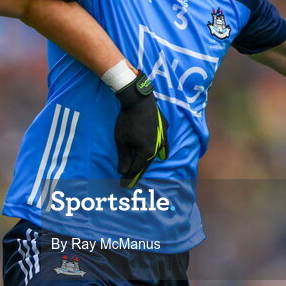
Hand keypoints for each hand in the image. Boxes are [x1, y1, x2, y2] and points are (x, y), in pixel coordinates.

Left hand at [114, 71, 168, 186]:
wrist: (139, 100)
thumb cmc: (128, 121)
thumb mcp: (122, 141)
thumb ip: (124, 158)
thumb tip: (123, 172)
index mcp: (147, 152)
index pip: (137, 169)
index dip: (129, 177)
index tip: (123, 185)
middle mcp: (158, 147)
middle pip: (147, 163)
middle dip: (138, 172)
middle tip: (131, 180)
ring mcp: (163, 138)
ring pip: (157, 154)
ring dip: (148, 162)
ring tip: (142, 168)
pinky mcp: (164, 129)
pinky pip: (162, 144)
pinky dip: (159, 150)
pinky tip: (159, 153)